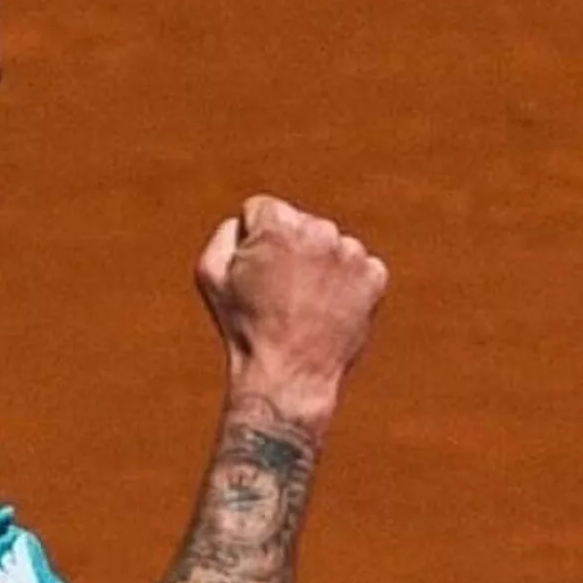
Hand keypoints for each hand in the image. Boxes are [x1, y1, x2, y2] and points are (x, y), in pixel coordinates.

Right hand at [195, 195, 389, 420]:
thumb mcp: (209, 274)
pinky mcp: (374, 277)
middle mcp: (320, 230)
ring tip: (301, 302)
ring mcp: (351, 254)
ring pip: (328, 245)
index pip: (261, 209)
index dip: (250, 241)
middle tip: (276, 290)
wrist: (287, 373)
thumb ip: (225, 234)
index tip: (252, 271)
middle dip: (287, 248)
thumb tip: (246, 223)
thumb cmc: (243, 325)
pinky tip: (325, 308)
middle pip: (298, 224)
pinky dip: (342, 283)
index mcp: (278, 224)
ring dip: (316, 264)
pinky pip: (356, 267)